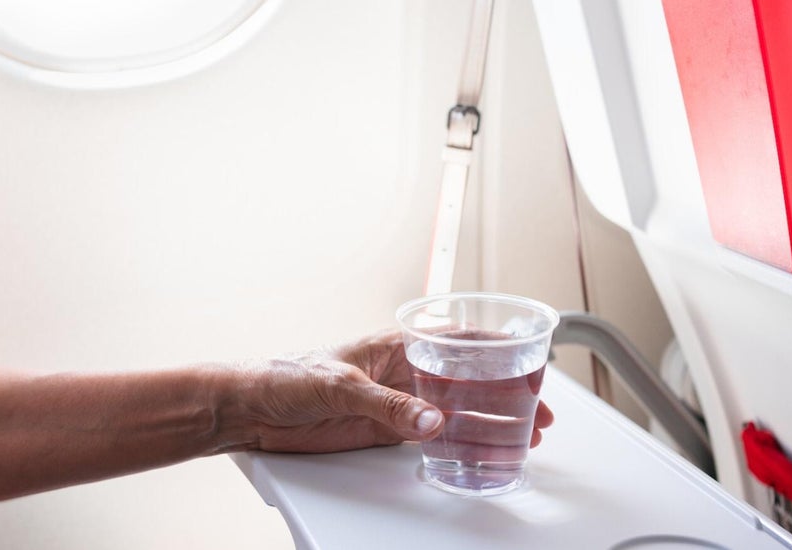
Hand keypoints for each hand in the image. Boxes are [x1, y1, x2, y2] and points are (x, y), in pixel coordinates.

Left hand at [230, 330, 554, 453]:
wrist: (252, 408)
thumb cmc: (285, 375)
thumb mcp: (339, 386)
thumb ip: (387, 405)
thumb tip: (431, 421)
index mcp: (394, 345)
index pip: (457, 339)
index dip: (496, 347)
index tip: (532, 356)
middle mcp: (402, 371)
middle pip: (466, 378)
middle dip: (506, 391)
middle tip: (539, 410)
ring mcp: (397, 402)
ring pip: (456, 409)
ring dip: (489, 420)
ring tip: (524, 435)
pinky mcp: (385, 430)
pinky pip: (432, 436)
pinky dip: (459, 443)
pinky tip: (480, 452)